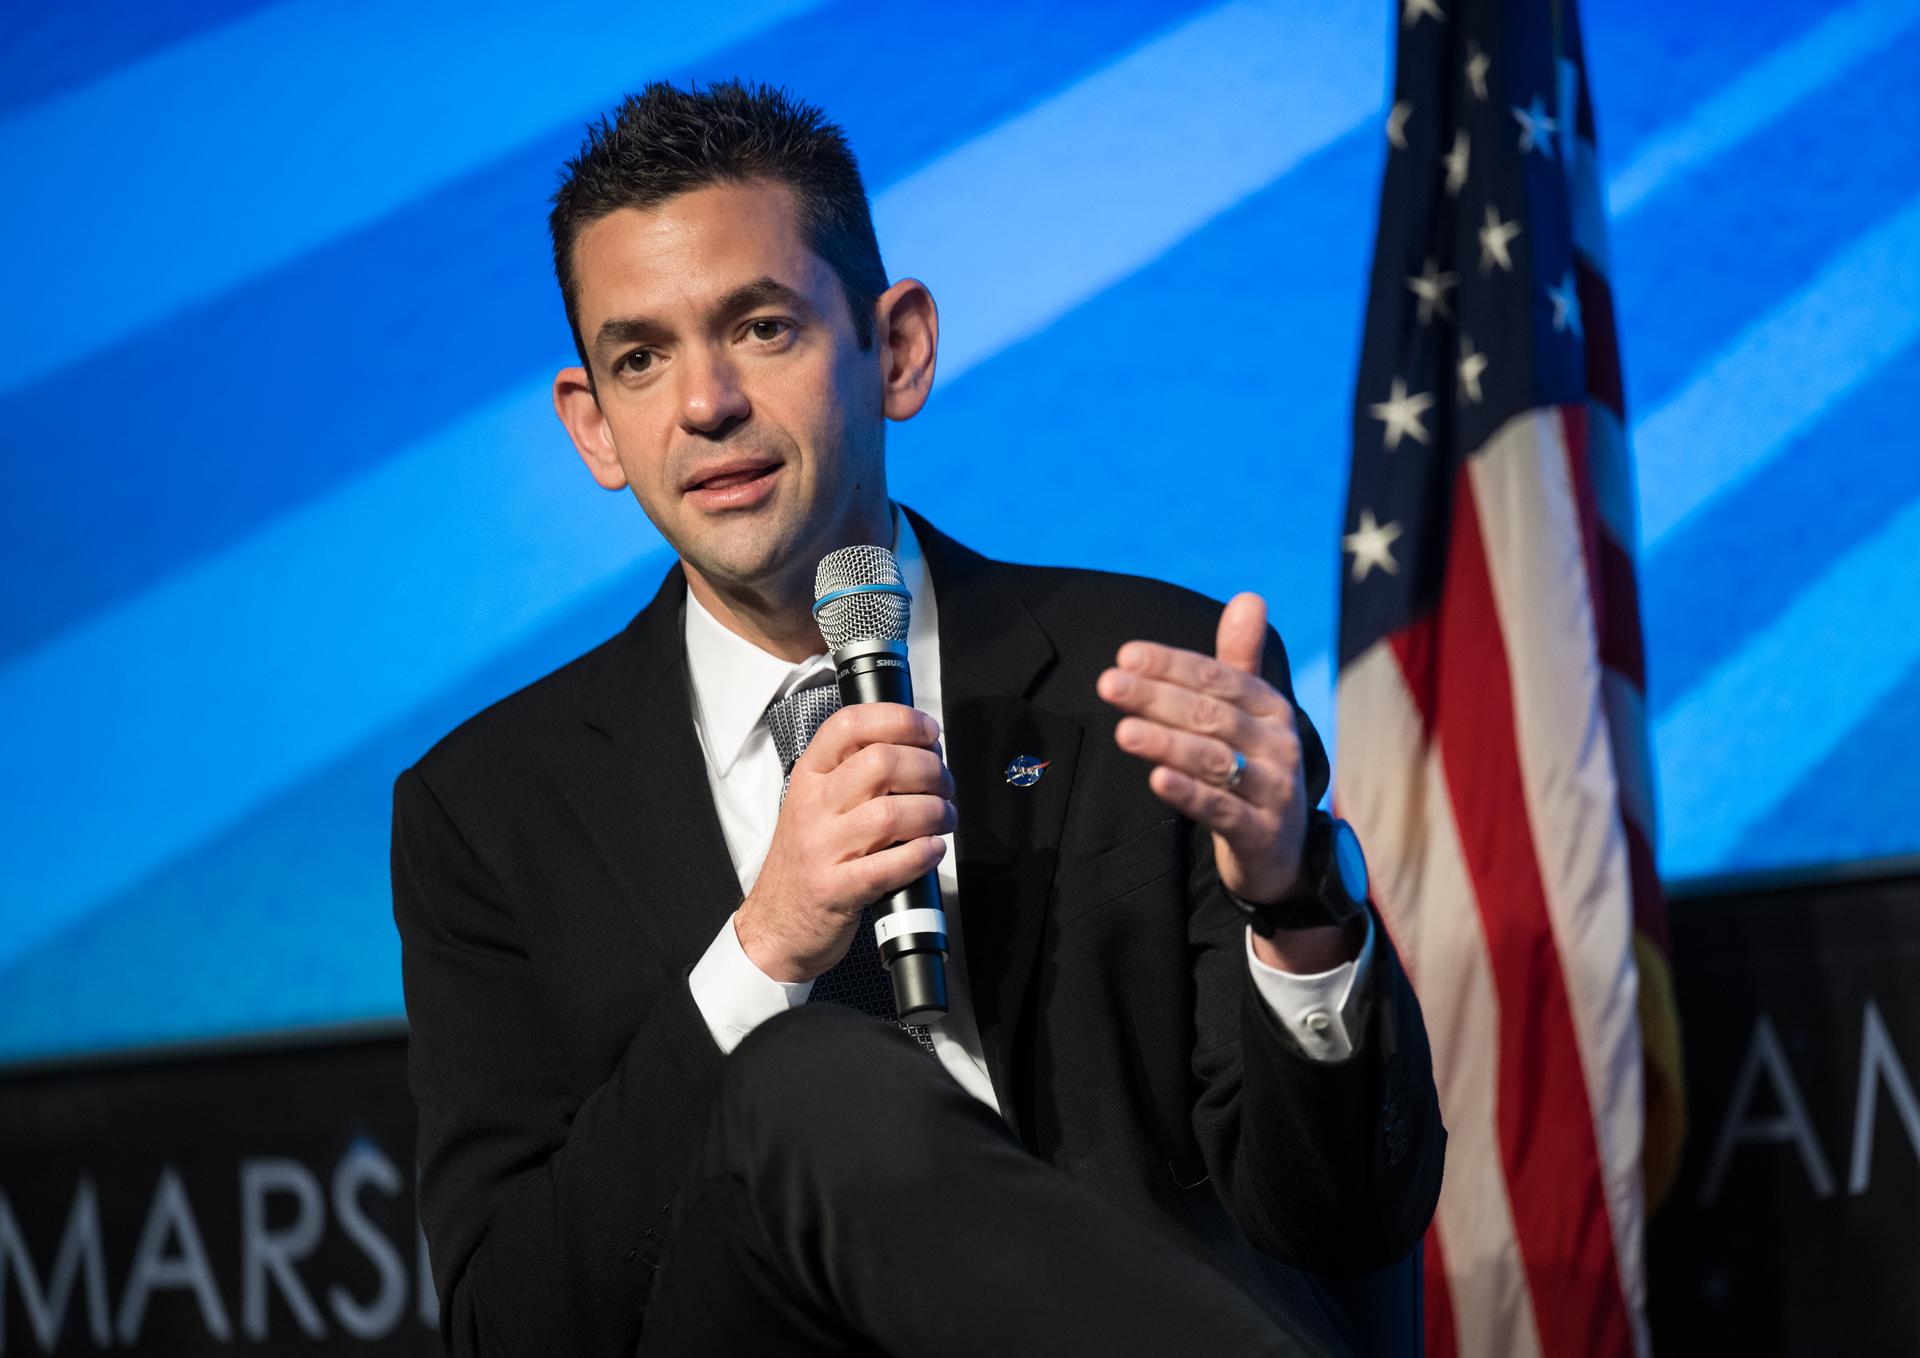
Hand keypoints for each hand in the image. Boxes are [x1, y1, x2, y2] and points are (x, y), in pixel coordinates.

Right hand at [735, 703, 954, 982]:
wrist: (776, 925)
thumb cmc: (807, 862)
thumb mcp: (816, 805)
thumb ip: (855, 775)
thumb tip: (920, 752)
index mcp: (809, 776)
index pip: (849, 724)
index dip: (899, 719)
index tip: (928, 733)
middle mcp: (813, 806)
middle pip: (881, 763)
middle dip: (930, 770)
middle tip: (944, 786)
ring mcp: (822, 848)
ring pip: (891, 813)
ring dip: (934, 813)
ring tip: (943, 820)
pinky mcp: (836, 889)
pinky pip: (891, 864)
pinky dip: (924, 854)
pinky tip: (932, 851)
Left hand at [1097, 593, 1309, 907]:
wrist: (1280, 851)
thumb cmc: (1253, 769)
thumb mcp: (1248, 715)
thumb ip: (1239, 661)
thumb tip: (1250, 597)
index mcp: (1270, 708)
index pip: (1217, 678)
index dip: (1172, 665)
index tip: (1126, 655)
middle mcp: (1277, 743)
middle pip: (1211, 715)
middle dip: (1157, 697)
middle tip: (1109, 683)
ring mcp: (1273, 790)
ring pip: (1214, 760)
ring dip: (1167, 743)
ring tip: (1124, 732)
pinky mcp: (1261, 832)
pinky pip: (1222, 809)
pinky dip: (1189, 794)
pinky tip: (1156, 779)